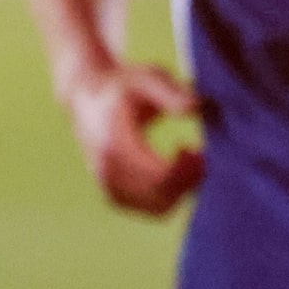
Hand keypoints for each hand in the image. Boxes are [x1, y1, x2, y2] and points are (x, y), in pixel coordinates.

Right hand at [65, 59, 203, 216]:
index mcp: (115, 142)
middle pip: (161, 195)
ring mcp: (108, 186)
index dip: (187, 169)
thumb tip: (196, 107)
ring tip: (188, 157)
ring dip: (182, 189)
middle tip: (200, 153)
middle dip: (189, 179)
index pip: (158, 175)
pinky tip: (175, 169)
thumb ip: (172, 93)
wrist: (87, 97)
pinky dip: (171, 196)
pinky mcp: (113, 195)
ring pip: (158, 208)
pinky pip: (150, 210)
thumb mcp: (149, 78)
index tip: (199, 149)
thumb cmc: (125, 84)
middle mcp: (108, 169)